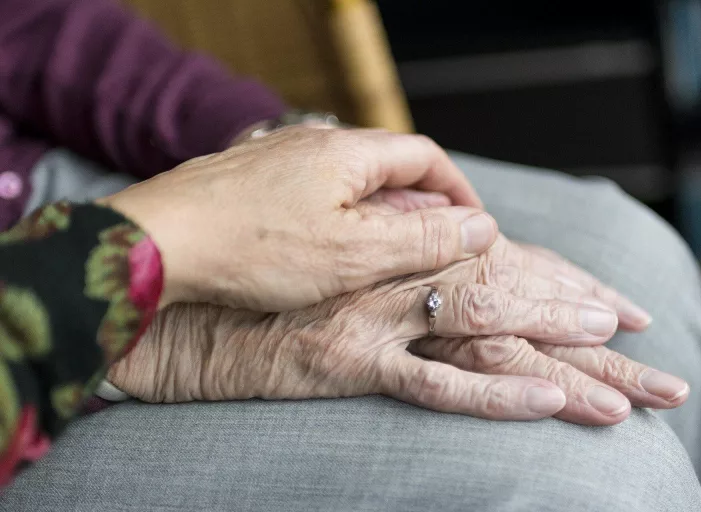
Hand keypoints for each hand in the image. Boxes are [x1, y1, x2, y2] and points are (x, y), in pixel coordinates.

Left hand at [99, 126, 490, 310]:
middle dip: (420, 205)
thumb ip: (421, 238)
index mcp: (347, 152)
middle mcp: (313, 143)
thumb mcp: (353, 253)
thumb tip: (480, 227)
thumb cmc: (251, 249)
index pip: (425, 157)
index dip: (457, 191)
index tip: (473, 226)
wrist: (155, 245)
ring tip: (383, 255)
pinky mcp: (248, 180)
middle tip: (432, 248)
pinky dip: (335, 217)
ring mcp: (277, 158)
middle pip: (388, 166)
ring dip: (377, 213)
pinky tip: (323, 250)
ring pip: (347, 181)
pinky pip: (309, 192)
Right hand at [108, 202, 681, 425]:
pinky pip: (435, 380)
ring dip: (559, 352)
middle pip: (511, 293)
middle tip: (646, 343)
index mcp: (401, 247)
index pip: (502, 262)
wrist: (195, 303)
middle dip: (582, 318)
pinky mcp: (351, 359)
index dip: (562, 281)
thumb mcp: (339, 261)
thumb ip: (393, 256)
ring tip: (623, 384)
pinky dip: (494, 391)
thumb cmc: (268, 278)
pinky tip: (547, 400)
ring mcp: (379, 316)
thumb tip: (445, 253)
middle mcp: (398, 272)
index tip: (617, 304)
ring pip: (488, 328)